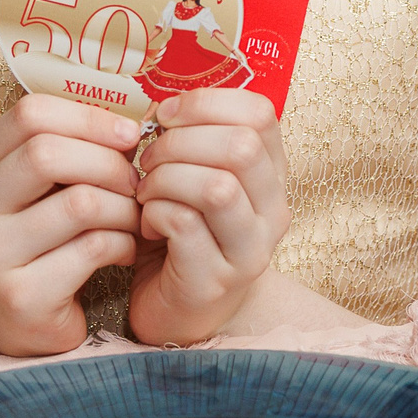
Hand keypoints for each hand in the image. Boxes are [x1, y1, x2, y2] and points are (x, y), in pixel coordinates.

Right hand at [0, 95, 142, 354]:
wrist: (23, 323)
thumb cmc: (46, 239)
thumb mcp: (44, 187)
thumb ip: (71, 149)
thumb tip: (130, 125)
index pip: (29, 115)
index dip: (88, 117)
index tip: (128, 134)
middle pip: (48, 154)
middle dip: (109, 163)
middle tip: (135, 183)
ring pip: (80, 202)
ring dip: (125, 207)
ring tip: (133, 219)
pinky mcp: (20, 296)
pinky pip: (94, 248)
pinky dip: (124, 244)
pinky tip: (125, 251)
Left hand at [124, 87, 291, 344]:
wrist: (179, 315)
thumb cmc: (181, 238)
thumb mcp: (199, 181)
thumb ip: (196, 143)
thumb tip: (163, 106)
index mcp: (273, 175)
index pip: (260, 114)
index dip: (207, 102)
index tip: (167, 115)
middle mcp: (273, 211)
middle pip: (242, 146)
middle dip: (181, 141)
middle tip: (149, 158)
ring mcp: (249, 250)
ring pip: (216, 185)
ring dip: (166, 177)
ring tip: (145, 191)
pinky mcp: (214, 280)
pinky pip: (184, 224)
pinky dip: (154, 212)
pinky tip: (145, 222)